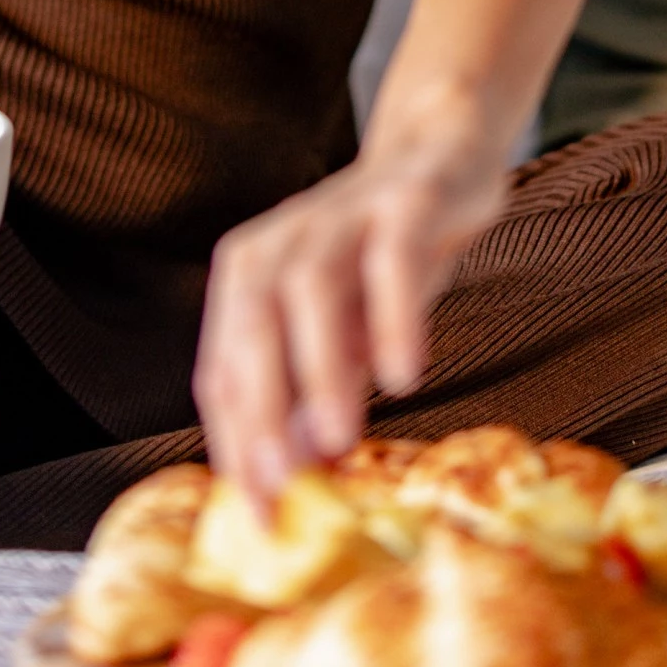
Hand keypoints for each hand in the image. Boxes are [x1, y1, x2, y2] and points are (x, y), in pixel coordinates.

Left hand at [193, 129, 508, 501]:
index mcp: (248, 275)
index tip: (257, 516)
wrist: (444, 150)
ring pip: (309, 290)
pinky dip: (393, 316)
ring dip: (318, 367)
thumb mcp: (345, 332)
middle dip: (261, 412)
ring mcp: (341, 214)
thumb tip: (299, 477)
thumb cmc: (382, 256)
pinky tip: (404, 375)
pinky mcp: (404, 198)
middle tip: (281, 487)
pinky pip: (392, 257)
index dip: (235, 444)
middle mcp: (282, 240)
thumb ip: (319, 393)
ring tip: (339, 438)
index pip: (222, 369)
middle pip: (250, 327)